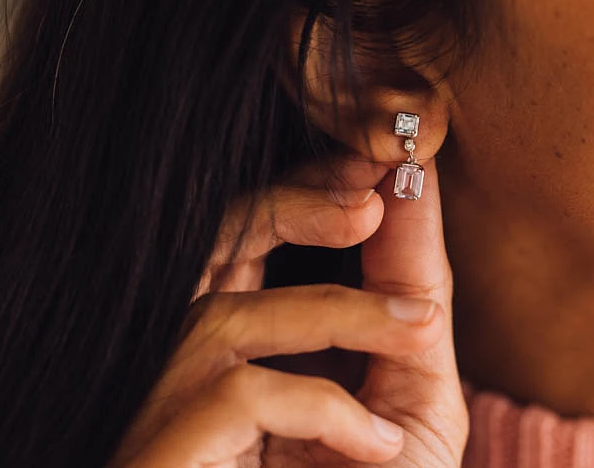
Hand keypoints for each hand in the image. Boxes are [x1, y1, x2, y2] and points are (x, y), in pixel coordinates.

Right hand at [109, 156, 465, 467]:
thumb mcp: (401, 405)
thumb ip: (405, 313)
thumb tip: (413, 200)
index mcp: (253, 336)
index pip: (263, 232)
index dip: (317, 184)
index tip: (388, 154)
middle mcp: (200, 356)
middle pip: (220, 241)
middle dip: (296, 201)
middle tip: (376, 192)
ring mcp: (176, 400)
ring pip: (233, 315)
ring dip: (342, 310)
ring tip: (424, 332)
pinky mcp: (170, 445)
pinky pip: (243, 395)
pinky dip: (324, 409)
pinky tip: (376, 445)